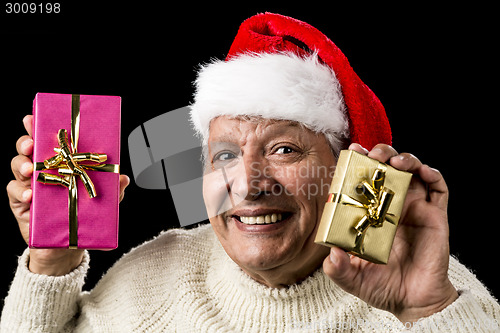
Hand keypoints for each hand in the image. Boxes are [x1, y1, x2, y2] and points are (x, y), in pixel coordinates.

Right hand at [7, 115, 129, 275]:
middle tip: (31, 144)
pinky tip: (31, 194)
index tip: (33, 118)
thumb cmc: (83, 215)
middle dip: (26, 143)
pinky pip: (15, 193)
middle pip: (27, 150)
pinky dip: (21, 191)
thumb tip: (124, 178)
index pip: (46, 142)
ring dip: (22, 165)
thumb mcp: (101, 201)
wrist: (68, 245)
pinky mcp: (21, 205)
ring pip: (18, 167)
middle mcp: (41, 171)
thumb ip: (113, 190)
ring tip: (31, 169)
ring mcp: (29, 186)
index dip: (37, 128)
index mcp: (59, 164)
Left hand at [322, 143, 457, 322]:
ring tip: (395, 162)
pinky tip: (424, 172)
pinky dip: (433, 175)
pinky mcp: (435, 216)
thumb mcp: (351, 278)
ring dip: (406, 159)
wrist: (413, 303)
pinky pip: (439, 189)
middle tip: (374, 155)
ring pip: (413, 171)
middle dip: (382, 154)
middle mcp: (392, 206)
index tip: (352, 151)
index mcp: (370, 213)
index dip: (359, 163)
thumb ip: (337, 268)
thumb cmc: (381, 287)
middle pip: (388, 168)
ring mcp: (415, 209)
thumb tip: (331, 253)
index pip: (364, 180)